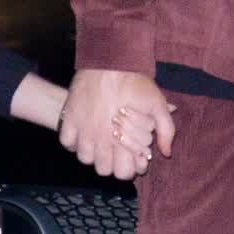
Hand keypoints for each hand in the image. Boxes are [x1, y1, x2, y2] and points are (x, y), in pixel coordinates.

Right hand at [58, 70, 176, 180]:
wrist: (108, 59)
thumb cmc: (134, 81)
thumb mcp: (157, 104)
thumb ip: (166, 130)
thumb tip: (165, 153)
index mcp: (123, 138)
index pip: (123, 173)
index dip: (129, 169)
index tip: (130, 158)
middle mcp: (101, 138)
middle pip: (102, 170)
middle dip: (111, 163)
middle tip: (115, 150)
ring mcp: (83, 129)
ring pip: (84, 158)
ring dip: (92, 153)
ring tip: (99, 142)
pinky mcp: (69, 118)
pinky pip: (67, 142)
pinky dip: (73, 141)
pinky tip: (83, 133)